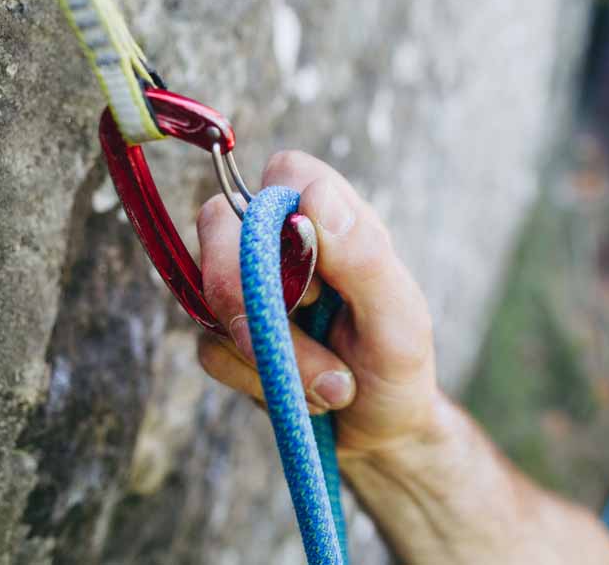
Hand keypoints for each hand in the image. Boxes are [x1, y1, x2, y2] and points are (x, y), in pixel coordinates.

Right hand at [195, 150, 440, 457]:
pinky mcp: (223, 334)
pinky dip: (259, 382)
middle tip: (310, 349)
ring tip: (333, 387)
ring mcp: (245, 286)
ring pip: (212, 296)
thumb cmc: (397, 366)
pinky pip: (211, 348)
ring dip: (273, 355)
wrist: (377, 436)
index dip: (284, 210)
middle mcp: (279, 242)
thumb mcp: (397, 318)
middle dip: (258, 301)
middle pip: (220, 227)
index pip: (286, 172)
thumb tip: (313, 195)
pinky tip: (304, 396)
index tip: (317, 277)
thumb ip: (361, 255)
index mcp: (331, 219)